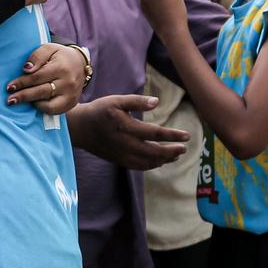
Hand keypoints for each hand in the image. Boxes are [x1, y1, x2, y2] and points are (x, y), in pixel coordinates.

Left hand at [6, 42, 84, 113]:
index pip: (37, 77)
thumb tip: (26, 69)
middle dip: (23, 96)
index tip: (9, 87)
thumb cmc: (60, 56)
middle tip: (9, 100)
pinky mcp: (71, 103)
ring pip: (48, 105)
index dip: (22, 82)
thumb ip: (37, 56)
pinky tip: (34, 104)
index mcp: (61, 68)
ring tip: (19, 102)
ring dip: (32, 104)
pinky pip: (54, 111)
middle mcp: (68, 83)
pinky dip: (42, 108)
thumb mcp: (49, 49)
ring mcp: (71, 95)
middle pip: (41, 91)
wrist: (80, 64)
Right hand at [69, 94, 189, 169]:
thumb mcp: (116, 100)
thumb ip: (137, 101)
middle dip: (172, 151)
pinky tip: (159, 161)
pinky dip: (152, 165)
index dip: (172, 135)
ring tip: (176, 155)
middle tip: (184, 148)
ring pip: (148, 162)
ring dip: (164, 160)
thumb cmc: (99, 111)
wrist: (79, 128)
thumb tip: (156, 102)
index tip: (187, 136)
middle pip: (154, 152)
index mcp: (126, 127)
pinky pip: (139, 166)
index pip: (155, 133)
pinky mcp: (119, 160)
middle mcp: (125, 144)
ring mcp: (122, 154)